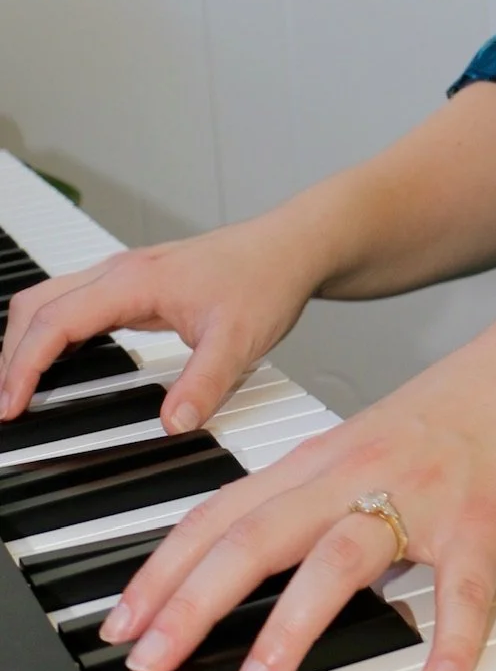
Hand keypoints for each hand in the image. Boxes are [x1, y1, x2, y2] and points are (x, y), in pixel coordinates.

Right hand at [0, 216, 322, 428]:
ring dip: (26, 340)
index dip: (24, 365)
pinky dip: (51, 332)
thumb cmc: (265, 279)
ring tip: (17, 388)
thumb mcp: (240, 340)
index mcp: (134, 281)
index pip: (56, 322)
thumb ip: (205, 383)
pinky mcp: (134, 284)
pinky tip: (55, 360)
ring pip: (49, 300)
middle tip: (6, 405)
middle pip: (36, 307)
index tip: (10, 405)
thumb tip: (175, 423)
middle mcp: (120, 272)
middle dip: (10, 355)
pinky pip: (73, 303)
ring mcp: (124, 275)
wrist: (291, 247)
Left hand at [98, 319, 495, 670]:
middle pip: (260, 535)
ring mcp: (420, 499)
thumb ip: (300, 503)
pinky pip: (464, 587)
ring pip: (341, 557)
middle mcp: (356, 475)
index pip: (222, 514)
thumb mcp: (356, 450)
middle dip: (195, 600)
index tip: (121, 625)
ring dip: (292, 626)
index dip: (165, 569)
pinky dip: (452, 636)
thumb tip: (233, 568)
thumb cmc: (445, 420)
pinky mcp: (483, 523)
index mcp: (318, 462)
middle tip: (151, 661)